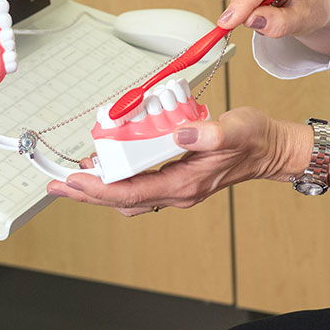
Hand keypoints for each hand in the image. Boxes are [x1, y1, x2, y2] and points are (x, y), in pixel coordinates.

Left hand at [44, 107, 307, 214]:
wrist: (272, 150)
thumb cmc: (254, 138)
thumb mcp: (236, 128)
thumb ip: (210, 131)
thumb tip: (178, 133)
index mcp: (186, 183)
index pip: (133, 192)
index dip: (100, 188)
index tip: (74, 179)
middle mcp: (178, 192)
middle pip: (123, 200)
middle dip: (89, 193)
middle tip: (57, 184)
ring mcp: (178, 189)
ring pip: (130, 197)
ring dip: (101, 189)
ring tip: (74, 178)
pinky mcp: (178, 181)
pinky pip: (140, 188)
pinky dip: (119, 181)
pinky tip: (109, 167)